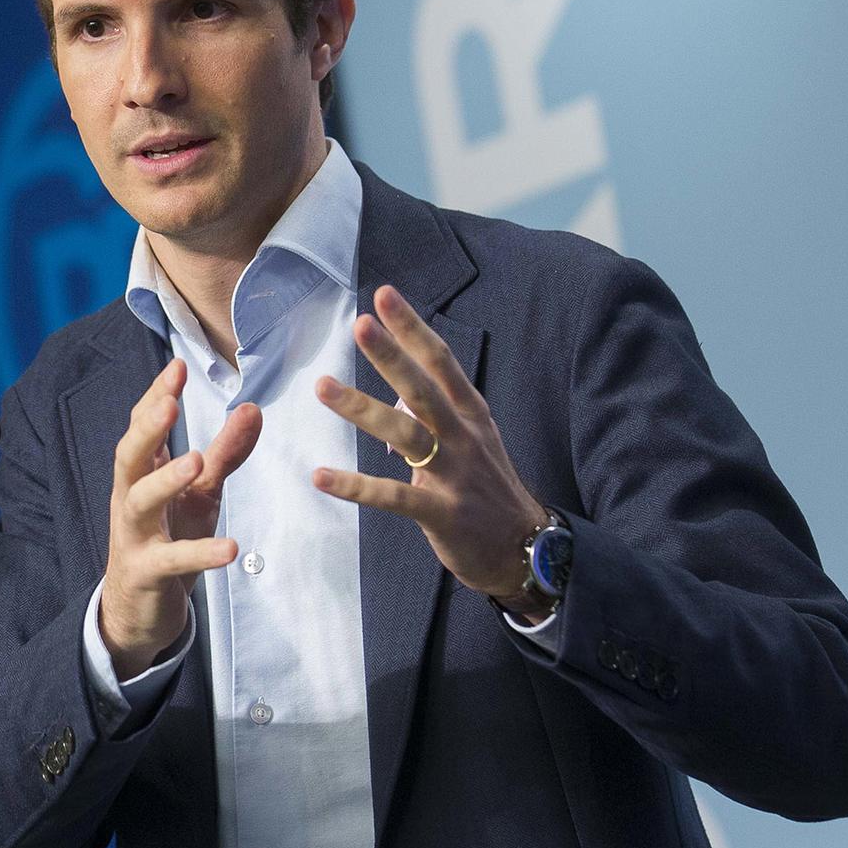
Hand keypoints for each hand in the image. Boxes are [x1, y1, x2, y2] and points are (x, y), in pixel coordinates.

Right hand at [101, 359, 262, 677]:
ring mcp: (133, 536)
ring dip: (165, 479)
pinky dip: (199, 553)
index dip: (156, 396)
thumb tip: (253, 409)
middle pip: (129, 456)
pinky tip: (229, 547)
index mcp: (140, 473)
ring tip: (197, 460)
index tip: (177, 366)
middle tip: (170, 400)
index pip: (141, 427)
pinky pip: (170, 560)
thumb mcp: (200, 493)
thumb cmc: (167, 538)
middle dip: (148, 427)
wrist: (135, 609)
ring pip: (139, 502)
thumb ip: (225, 453)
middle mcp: (129, 498)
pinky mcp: (146, 572)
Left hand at [311, 285, 545, 606]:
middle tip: (360, 324)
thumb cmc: (489, 491)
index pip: (440, 361)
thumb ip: (442, 409)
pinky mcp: (442, 512)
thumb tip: (407, 374)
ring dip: (362, 408)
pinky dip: (356, 486)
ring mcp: (454, 474)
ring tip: (322, 386)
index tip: (384, 295)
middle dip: (392, 354)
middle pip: (423, 387)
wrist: (526, 551)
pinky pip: (393, 496)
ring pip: (405, 433)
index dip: (412, 328)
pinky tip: (321, 477)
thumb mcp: (475, 439)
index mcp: (471, 414)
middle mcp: (464, 437)